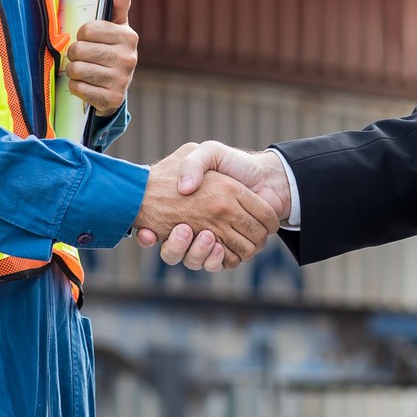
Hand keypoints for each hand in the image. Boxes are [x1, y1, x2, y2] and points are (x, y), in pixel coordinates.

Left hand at [66, 0, 136, 115]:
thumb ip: (119, 5)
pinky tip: (85, 85)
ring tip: (83, 70)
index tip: (87, 39)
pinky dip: (76, 87)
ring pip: (76, 69)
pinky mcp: (111, 99)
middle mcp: (128, 58)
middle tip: (82, 57)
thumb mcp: (117, 29)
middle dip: (74, 54)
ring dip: (74, 71)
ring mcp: (121, 80)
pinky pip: (78, 88)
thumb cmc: (112, 52)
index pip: (88, 29)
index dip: (81, 35)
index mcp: (128, 37)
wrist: (116, 91)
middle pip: (79, 50)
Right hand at [135, 142, 290, 269]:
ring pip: (198, 260)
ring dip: (198, 252)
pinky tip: (216, 245)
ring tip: (205, 235)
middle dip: (178, 245)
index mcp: (186, 210)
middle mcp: (198, 226)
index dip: (148, 235)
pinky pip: (218, 264)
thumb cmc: (236, 163)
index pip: (155, 231)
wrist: (267, 176)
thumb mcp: (209, 153)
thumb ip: (194, 163)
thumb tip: (185, 189)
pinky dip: (216, 259)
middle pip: (179, 250)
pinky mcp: (230, 251)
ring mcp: (215, 240)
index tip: (149, 232)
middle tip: (182, 228)